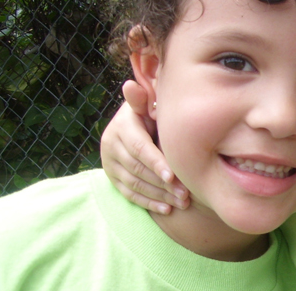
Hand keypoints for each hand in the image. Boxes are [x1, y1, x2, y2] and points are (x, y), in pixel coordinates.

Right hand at [100, 80, 189, 213]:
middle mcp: (111, 145)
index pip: (139, 148)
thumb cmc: (150, 112)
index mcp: (122, 127)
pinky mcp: (112, 177)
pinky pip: (129, 194)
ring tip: (182, 203)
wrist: (132, 123)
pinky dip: (148, 203)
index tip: (174, 176)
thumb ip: (143, 100)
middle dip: (163, 183)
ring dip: (159, 195)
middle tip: (186, 194)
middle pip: (138, 169)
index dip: (156, 163)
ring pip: (135, 184)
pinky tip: (167, 209)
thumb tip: (129, 85)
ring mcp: (110, 163)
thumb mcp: (146, 104)